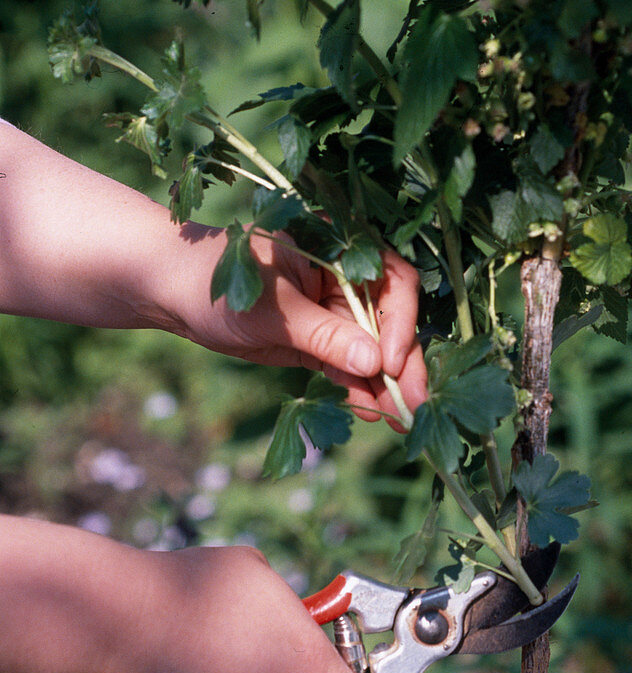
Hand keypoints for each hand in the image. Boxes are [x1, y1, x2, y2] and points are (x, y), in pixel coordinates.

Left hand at [168, 226, 428, 427]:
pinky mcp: (320, 342)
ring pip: (374, 351)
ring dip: (386, 385)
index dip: (399, 323)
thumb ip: (325, 336)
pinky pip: (349, 367)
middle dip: (404, 364)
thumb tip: (374, 364)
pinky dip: (359, 389)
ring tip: (399, 421)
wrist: (175, 293)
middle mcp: (347, 280)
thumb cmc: (220, 280)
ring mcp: (335, 313)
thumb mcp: (273, 310)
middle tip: (415, 404)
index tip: (390, 362)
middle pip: (391, 322)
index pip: (393, 283)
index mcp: (341, 251)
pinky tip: (371, 413)